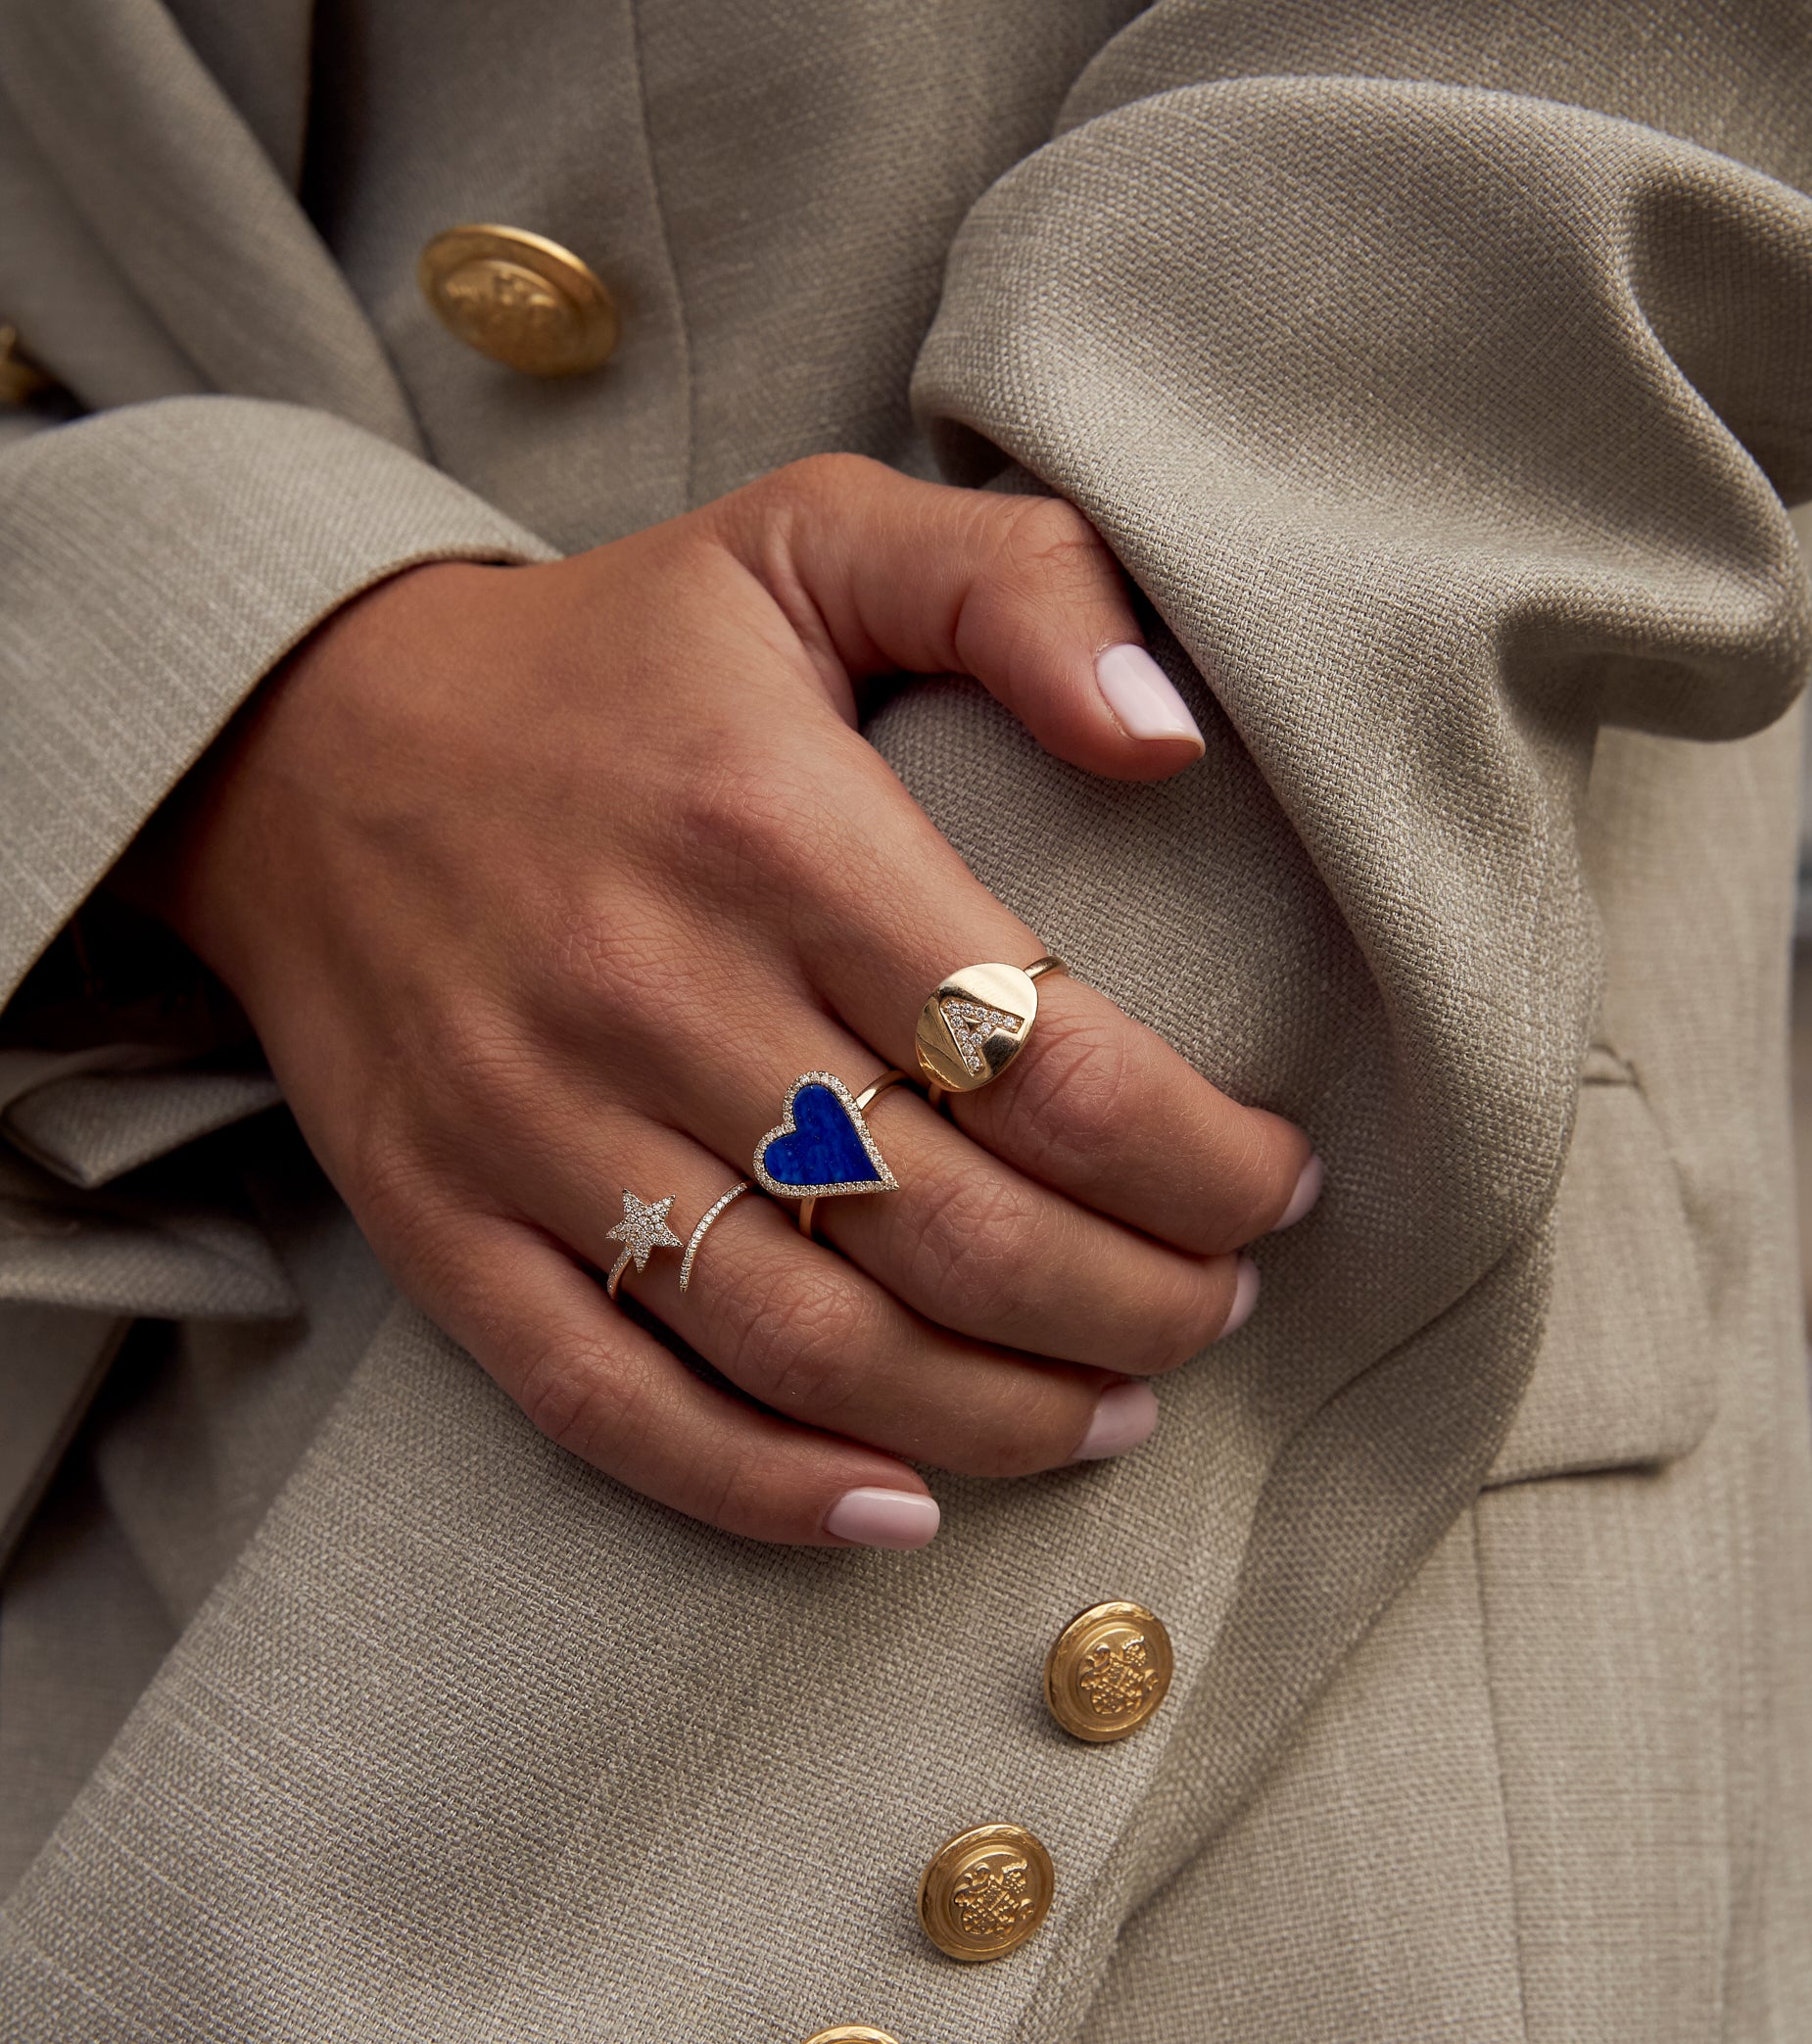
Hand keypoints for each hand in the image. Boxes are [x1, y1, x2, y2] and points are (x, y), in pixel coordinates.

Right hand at [141, 457, 1312, 1545]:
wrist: (300, 734)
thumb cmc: (609, 655)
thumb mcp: (809, 535)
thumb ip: (1014, 588)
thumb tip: (1170, 734)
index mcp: (769, 827)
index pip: (1048, 1061)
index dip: (1200, 1160)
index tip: (1278, 1182)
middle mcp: (652, 990)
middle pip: (956, 1231)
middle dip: (1137, 1307)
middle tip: (1220, 1310)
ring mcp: (534, 1123)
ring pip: (811, 1347)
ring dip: (1000, 1414)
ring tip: (1114, 1409)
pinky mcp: (442, 1220)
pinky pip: (611, 1402)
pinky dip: (766, 1489)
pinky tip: (901, 1507)